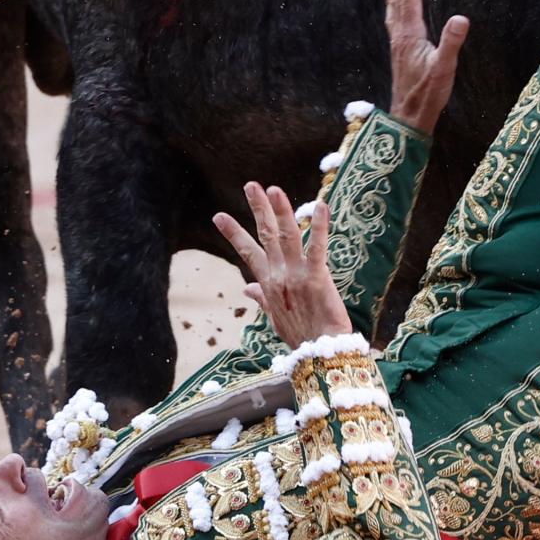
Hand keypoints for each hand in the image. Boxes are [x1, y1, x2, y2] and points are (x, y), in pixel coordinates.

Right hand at [213, 184, 351, 348]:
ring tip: (273, 189)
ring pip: (286, 236)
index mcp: (268, 284)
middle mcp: (278, 276)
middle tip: (250, 185)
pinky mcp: (316, 278)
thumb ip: (262, 298)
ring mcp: (296, 276)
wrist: (320, 353)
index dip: (234, 233)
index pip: (247, 252)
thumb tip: (247, 289)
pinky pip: (317, 248)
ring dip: (279, 211)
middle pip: (265, 235)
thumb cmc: (301, 335)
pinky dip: (319, 227)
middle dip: (257, 209)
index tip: (218, 216)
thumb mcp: (276, 316)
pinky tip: (321, 206)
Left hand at [370, 0, 468, 134]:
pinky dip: (392, 3)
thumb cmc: (428, 94)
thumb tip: (461, 18)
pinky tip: (392, 5)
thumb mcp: (445, 69)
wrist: (409, 117)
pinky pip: (394, 18)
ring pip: (391, 6)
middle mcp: (401, 34)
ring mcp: (398, 42)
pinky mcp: (400, 50)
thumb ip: (452, 43)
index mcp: (411, 33)